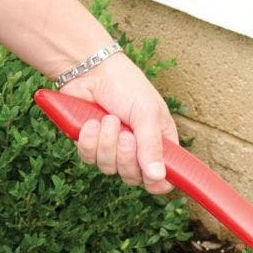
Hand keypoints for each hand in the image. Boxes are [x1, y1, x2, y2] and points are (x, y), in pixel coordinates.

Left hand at [60, 53, 178, 194]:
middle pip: (134, 178)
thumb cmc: (126, 86)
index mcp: (160, 145)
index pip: (162, 179)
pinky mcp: (91, 146)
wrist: (90, 68)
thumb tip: (157, 177)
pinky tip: (91, 122)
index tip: (151, 177)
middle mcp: (137, 152)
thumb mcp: (148, 114)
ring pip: (110, 169)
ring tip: (108, 119)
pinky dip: (90, 141)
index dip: (157, 183)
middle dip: (126, 157)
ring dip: (107, 144)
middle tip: (126, 134)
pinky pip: (90, 159)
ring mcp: (113, 151)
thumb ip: (152, 146)